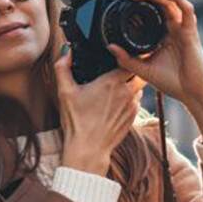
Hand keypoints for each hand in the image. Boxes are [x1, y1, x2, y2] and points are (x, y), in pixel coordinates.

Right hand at [54, 45, 145, 175]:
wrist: (88, 149)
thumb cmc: (76, 122)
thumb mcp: (64, 92)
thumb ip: (63, 68)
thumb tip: (66, 52)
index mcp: (111, 82)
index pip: (129, 61)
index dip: (125, 57)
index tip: (117, 57)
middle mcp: (126, 92)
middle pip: (138, 73)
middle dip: (131, 70)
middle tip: (119, 70)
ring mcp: (132, 106)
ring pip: (139, 88)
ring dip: (132, 85)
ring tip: (118, 86)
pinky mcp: (133, 118)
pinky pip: (137, 102)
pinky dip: (130, 99)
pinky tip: (117, 102)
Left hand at [106, 0, 202, 106]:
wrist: (192, 94)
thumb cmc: (173, 82)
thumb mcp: (142, 69)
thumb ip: (126, 59)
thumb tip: (110, 47)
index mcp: (163, 34)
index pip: (151, 9)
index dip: (138, 1)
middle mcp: (173, 28)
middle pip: (159, 1)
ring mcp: (182, 28)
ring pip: (171, 1)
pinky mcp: (191, 32)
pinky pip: (186, 9)